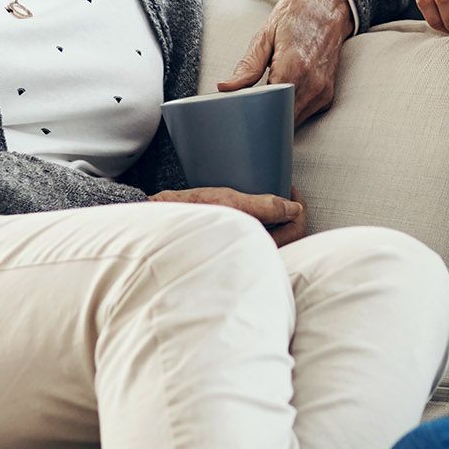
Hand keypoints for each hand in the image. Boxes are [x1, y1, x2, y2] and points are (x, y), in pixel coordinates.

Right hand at [149, 185, 307, 246]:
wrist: (149, 226)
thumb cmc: (185, 215)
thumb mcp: (226, 203)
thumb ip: (263, 206)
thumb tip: (294, 208)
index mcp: (254, 249)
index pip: (296, 232)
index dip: (298, 208)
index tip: (291, 189)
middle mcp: (249, 259)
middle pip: (288, 239)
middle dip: (289, 214)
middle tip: (283, 192)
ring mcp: (238, 258)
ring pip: (272, 241)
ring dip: (275, 221)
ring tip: (266, 199)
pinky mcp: (226, 254)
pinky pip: (254, 243)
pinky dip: (260, 227)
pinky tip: (249, 213)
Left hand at [216, 0, 352, 124]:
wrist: (328, 7)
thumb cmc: (296, 16)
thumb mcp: (265, 35)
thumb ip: (247, 66)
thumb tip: (225, 88)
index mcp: (294, 67)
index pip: (270, 108)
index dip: (253, 113)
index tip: (241, 108)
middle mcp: (312, 84)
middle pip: (282, 119)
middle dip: (264, 117)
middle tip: (249, 107)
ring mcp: (322, 92)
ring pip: (294, 121)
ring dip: (278, 115)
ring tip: (266, 99)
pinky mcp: (327, 96)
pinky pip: (305, 114)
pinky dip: (291, 110)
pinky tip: (283, 96)